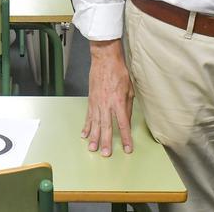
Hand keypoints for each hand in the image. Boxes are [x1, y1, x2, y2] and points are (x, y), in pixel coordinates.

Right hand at [81, 39, 133, 155]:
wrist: (105, 60)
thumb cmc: (119, 72)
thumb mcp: (129, 89)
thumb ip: (128, 106)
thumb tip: (126, 120)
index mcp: (118, 102)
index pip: (123, 124)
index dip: (126, 138)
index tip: (128, 148)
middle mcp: (106, 105)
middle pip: (106, 127)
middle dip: (106, 141)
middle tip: (106, 154)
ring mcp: (96, 103)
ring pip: (94, 124)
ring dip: (93, 137)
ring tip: (92, 148)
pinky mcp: (90, 101)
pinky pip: (88, 116)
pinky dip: (86, 126)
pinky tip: (84, 135)